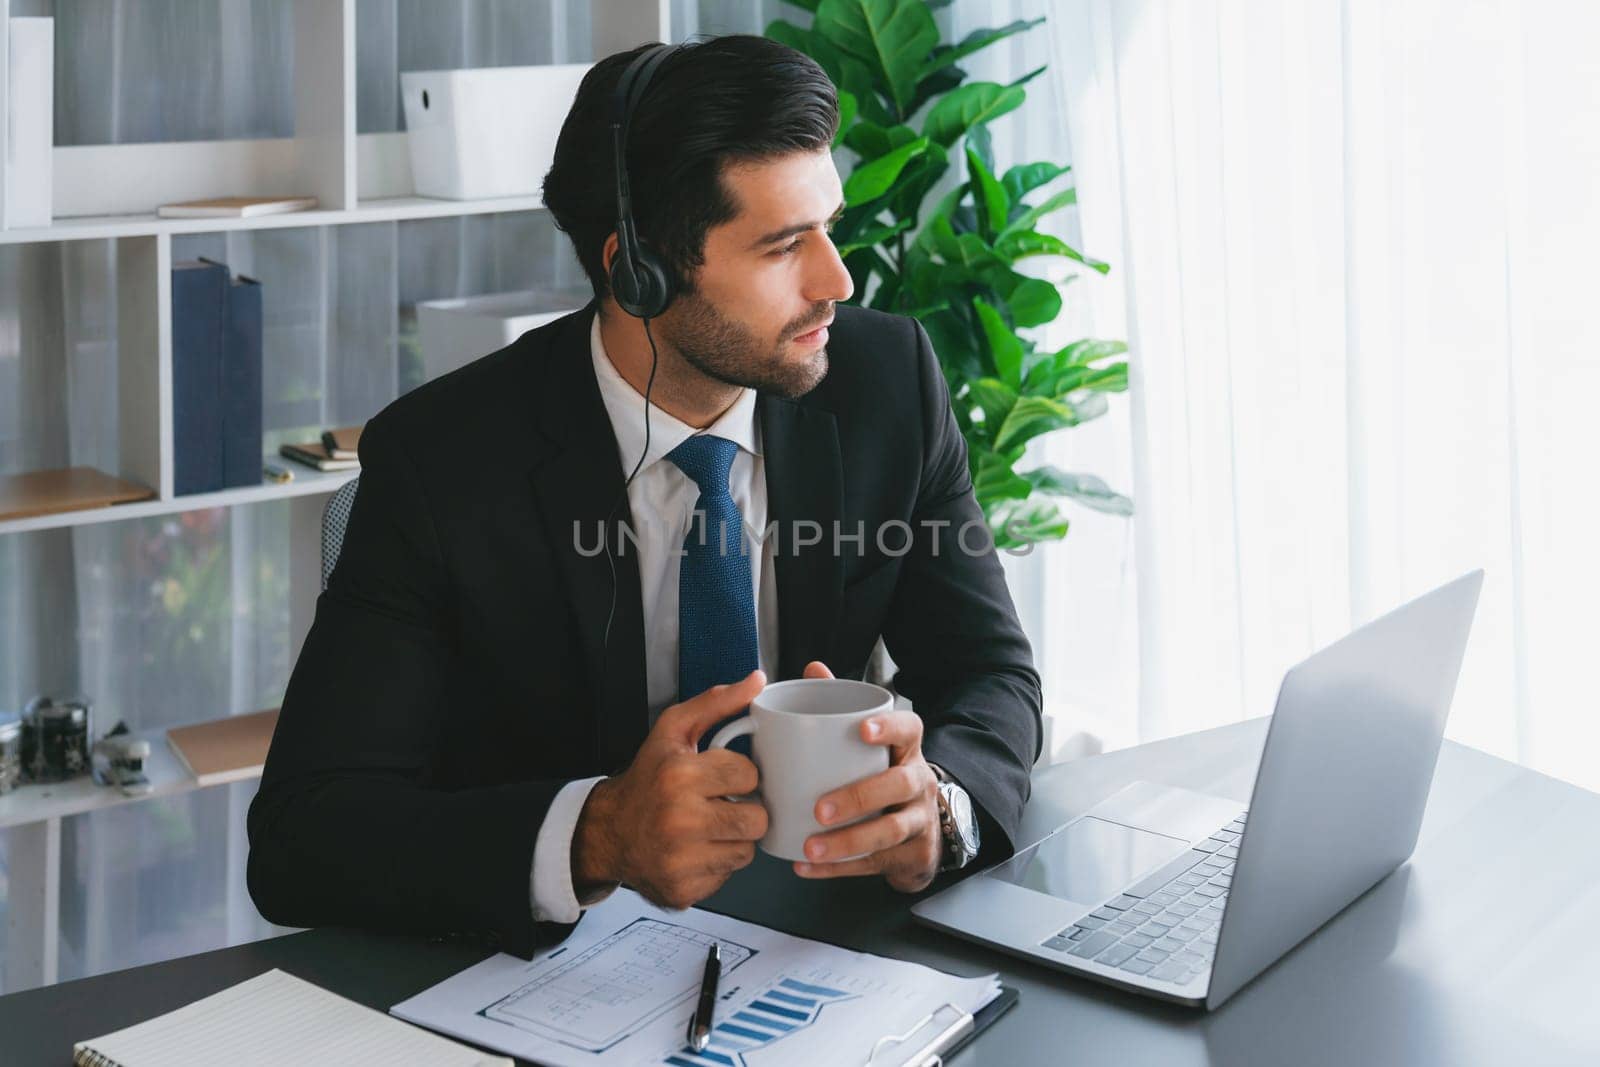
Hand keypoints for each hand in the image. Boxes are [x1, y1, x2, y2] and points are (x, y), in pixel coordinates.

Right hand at [572, 670, 769, 909]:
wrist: (609, 831)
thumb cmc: (647, 779)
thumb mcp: (673, 731)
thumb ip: (717, 703)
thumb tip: (756, 680)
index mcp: (679, 775)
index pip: (750, 775)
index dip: (741, 775)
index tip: (721, 777)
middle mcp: (679, 819)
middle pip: (757, 819)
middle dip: (745, 810)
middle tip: (721, 805)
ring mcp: (681, 860)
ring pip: (747, 851)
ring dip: (734, 839)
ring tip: (709, 827)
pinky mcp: (683, 890)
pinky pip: (728, 876)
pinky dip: (718, 864)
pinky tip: (697, 850)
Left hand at [791, 661, 941, 892]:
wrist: (921, 829)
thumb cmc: (882, 775)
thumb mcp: (872, 743)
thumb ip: (842, 705)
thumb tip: (813, 669)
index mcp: (907, 750)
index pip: (911, 730)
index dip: (890, 728)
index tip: (863, 729)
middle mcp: (919, 783)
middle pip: (899, 785)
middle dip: (860, 797)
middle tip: (821, 808)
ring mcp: (919, 821)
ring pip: (890, 832)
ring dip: (847, 841)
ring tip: (811, 845)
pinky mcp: (911, 855)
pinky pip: (875, 864)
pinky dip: (838, 868)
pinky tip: (806, 866)